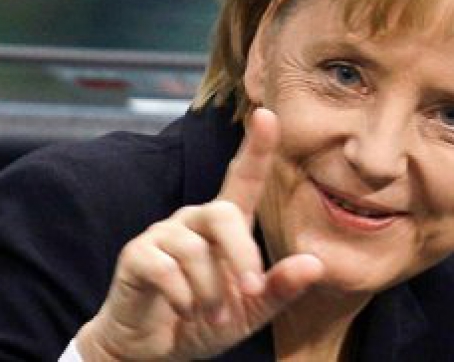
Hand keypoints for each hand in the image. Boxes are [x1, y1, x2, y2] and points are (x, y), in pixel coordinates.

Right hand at [76, 108, 324, 360]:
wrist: (155, 349)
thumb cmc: (207, 320)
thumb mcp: (252, 310)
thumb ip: (281, 288)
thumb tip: (316, 263)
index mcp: (227, 226)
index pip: (244, 178)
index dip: (256, 147)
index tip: (267, 115)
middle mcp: (195, 220)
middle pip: (223, 214)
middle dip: (241, 255)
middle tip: (250, 292)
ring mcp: (164, 234)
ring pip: (194, 250)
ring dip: (210, 292)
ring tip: (210, 314)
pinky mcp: (137, 255)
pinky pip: (164, 267)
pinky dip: (181, 297)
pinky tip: (182, 310)